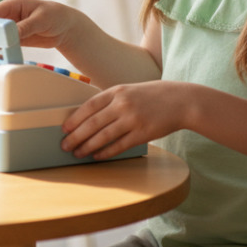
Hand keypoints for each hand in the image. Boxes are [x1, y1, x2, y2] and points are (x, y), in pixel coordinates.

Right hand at [0, 0, 83, 50]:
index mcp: (13, 4)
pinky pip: (5, 46)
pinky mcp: (15, 41)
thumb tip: (11, 34)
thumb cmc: (54, 15)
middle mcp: (9, 16)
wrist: (65, 27)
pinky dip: (1, 52)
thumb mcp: (41, 19)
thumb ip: (25, 26)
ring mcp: (11, 29)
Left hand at [60, 80, 186, 159]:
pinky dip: (106, 152)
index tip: (64, 128)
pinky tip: (97, 156)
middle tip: (65, 145)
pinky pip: (120, 145)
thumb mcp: (130, 90)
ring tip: (77, 153)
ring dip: (88, 146)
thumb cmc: (153, 96)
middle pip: (93, 123)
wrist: (181, 100)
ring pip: (104, 136)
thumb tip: (90, 117)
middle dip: (76, 136)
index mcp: (118, 91)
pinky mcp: (143, 133)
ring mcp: (133, 119)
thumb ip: (112, 100)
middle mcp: (123, 104)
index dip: (75, 118)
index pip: (89, 106)